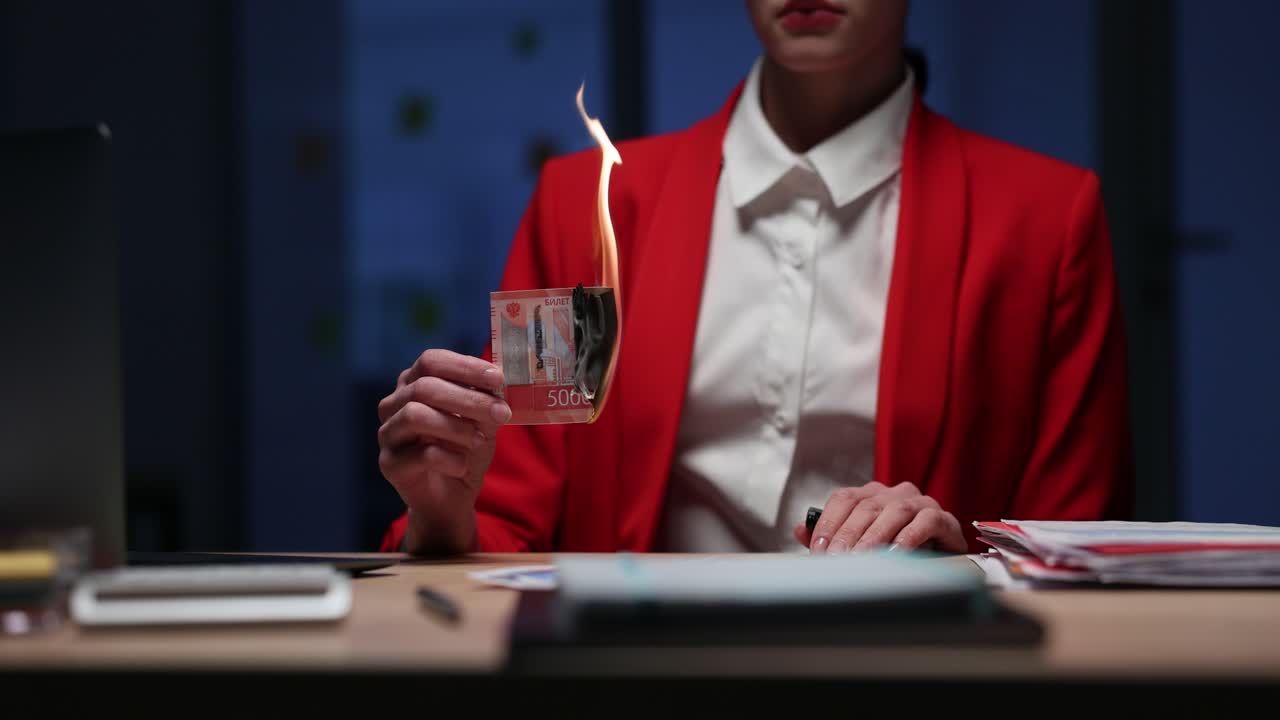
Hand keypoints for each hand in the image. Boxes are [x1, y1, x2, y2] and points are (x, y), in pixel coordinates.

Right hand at [377, 349, 511, 553]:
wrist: (451, 496)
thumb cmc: (464, 449)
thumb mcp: (481, 421)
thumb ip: (485, 401)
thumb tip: (497, 385)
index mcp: (413, 383)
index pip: (431, 361)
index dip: (464, 366)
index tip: (497, 378)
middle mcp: (393, 404)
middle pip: (424, 387)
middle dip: (468, 399)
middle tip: (501, 412)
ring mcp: (387, 433)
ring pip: (415, 415)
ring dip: (456, 427)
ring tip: (479, 440)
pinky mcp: (389, 464)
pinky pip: (420, 454)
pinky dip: (450, 459)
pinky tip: (462, 465)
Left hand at [792, 482, 966, 553]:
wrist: (942, 558)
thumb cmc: (896, 549)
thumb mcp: (861, 544)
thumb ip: (830, 537)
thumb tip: (800, 530)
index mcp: (871, 494)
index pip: (843, 499)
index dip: (828, 523)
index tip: (818, 550)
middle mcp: (893, 493)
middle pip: (866, 507)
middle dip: (848, 534)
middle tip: (837, 559)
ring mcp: (919, 502)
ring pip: (894, 511)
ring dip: (875, 536)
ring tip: (863, 557)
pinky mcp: (942, 517)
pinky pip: (926, 521)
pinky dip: (909, 537)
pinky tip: (897, 553)